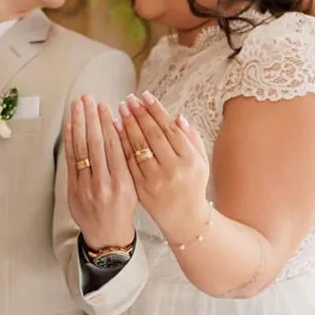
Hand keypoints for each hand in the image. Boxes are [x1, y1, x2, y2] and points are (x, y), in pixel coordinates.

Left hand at [64, 94, 136, 249]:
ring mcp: (86, 188)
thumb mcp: (134, 186)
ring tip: (77, 105)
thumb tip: (118, 128)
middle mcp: (105, 184)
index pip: (113, 146)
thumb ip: (127, 160)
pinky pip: (71, 162)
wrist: (108, 236)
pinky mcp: (73, 191)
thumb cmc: (125, 209)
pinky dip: (69, 142)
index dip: (106, 123)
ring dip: (78, 124)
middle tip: (87, 98)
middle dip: (90, 117)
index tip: (103, 105)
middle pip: (95, 144)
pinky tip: (70, 126)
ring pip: (81, 150)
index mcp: (124, 182)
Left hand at [117, 92, 210, 240]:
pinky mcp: (140, 189)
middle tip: (128, 99)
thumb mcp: (200, 161)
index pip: (169, 129)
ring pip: (137, 147)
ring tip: (120, 109)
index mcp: (189, 160)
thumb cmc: (193, 185)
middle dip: (139, 114)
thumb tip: (177, 117)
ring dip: (127, 126)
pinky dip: (120, 144)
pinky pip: (127, 162)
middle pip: (152, 135)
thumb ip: (191, 138)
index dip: (156, 111)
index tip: (145, 96)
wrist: (184, 218)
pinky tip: (113, 130)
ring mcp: (155, 180)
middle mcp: (172, 169)